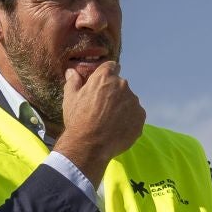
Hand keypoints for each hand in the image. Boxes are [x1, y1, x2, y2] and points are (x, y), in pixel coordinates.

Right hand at [54, 62, 143, 180]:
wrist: (90, 145)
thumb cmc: (78, 120)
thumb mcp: (70, 99)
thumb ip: (73, 82)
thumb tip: (72, 71)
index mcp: (105, 77)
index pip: (111, 66)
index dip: (107, 74)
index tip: (102, 85)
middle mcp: (122, 85)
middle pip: (120, 85)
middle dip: (114, 93)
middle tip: (103, 109)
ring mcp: (133, 101)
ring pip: (129, 100)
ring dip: (122, 107)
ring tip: (111, 122)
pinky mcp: (140, 117)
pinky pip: (135, 115)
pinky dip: (129, 120)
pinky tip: (118, 129)